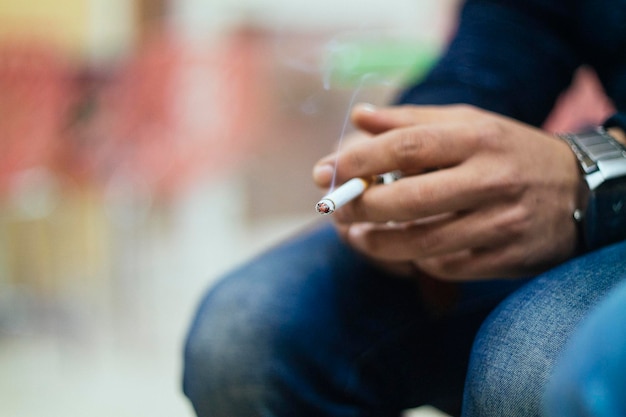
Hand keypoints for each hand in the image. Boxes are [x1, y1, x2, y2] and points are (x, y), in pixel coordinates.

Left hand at [313, 104, 584, 279]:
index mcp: (477, 138)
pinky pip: (444, 266)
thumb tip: (358, 117)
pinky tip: (406, 247)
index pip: (404, 148)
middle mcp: (490, 180)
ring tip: (358, 233)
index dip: (357, 161)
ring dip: (377, 243)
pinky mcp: (504, 258)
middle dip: (358, 207)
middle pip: (405, 200)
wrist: (580, 191)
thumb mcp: (468, 123)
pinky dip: (415, 258)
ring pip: (420, 243)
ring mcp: (500, 223)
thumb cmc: (509, 152)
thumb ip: (410, 121)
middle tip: (334, 209)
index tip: (325, 172)